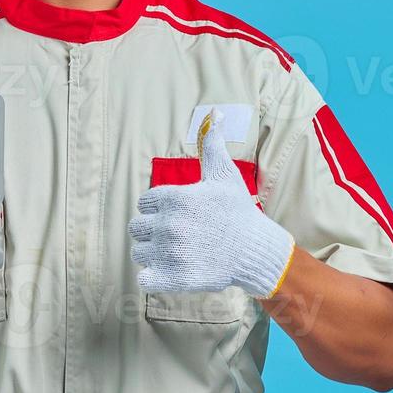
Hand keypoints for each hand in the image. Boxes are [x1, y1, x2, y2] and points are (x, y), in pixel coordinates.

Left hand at [129, 108, 294, 298]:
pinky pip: (143, 278)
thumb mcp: (224, 175)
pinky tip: (171, 270)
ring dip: (152, 254)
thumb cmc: (238, 212)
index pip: (144, 203)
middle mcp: (167, 224)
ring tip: (176, 252)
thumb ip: (211, 146)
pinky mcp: (171, 278)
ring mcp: (168, 253)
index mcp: (174, 198)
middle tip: (178, 234)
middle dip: (152, 231)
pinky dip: (153, 277)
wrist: (256, 251)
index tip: (178, 214)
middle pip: (137, 228)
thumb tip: (214, 114)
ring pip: (138, 253)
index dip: (157, 209)